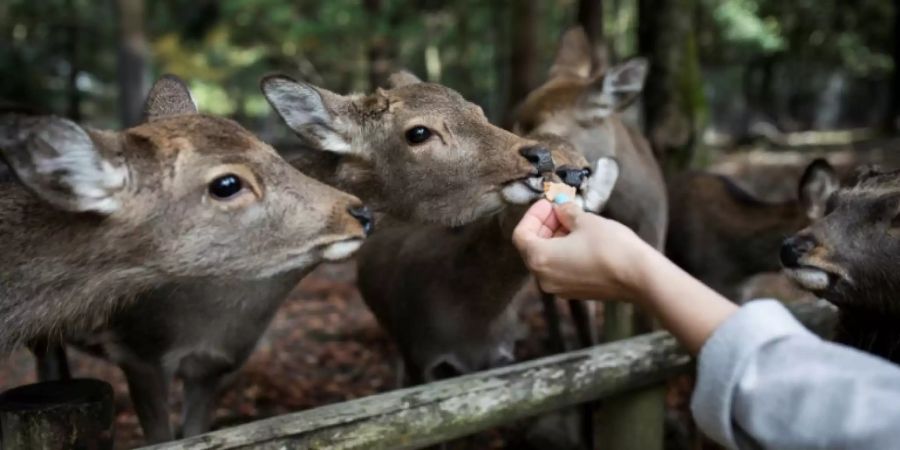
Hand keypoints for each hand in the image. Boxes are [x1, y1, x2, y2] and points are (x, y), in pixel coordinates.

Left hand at [513, 199, 738, 353]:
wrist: (639, 276)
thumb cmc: (611, 247)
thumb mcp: (585, 220)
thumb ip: (566, 212)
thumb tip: (560, 206)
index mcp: (539, 259)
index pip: (521, 234)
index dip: (533, 215)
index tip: (549, 203)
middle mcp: (543, 278)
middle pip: (532, 247)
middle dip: (545, 225)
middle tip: (561, 208)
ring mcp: (558, 288)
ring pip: (546, 258)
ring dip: (555, 237)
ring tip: (574, 221)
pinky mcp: (574, 291)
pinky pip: (560, 269)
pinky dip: (564, 252)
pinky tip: (581, 238)